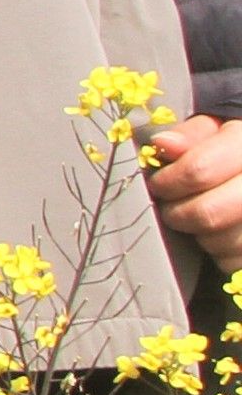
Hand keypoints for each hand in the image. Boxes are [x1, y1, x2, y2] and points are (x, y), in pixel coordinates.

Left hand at [148, 112, 241, 276]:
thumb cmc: (235, 153)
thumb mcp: (219, 131)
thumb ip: (192, 135)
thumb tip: (164, 143)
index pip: (198, 170)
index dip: (168, 181)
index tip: (159, 184)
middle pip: (207, 213)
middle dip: (178, 213)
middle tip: (173, 207)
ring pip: (220, 243)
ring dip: (200, 235)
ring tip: (203, 218)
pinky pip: (232, 263)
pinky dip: (220, 254)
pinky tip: (223, 234)